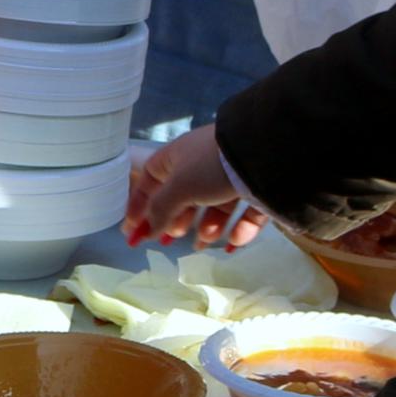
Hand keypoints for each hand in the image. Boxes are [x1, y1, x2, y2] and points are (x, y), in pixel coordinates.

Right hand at [124, 125, 270, 249]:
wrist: (263, 152)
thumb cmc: (209, 166)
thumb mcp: (178, 188)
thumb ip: (160, 211)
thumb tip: (146, 230)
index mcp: (177, 157)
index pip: (150, 180)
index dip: (139, 205)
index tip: (132, 231)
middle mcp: (202, 166)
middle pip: (183, 198)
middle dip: (176, 221)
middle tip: (171, 241)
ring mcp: (230, 177)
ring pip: (214, 208)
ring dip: (208, 228)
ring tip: (205, 242)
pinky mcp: (255, 189)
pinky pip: (244, 214)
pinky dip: (239, 230)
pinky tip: (235, 244)